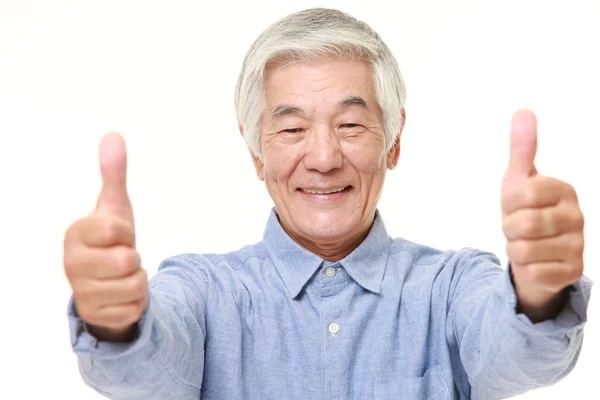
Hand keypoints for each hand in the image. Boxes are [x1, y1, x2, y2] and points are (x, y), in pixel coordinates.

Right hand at [64, 133, 146, 340]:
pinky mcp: (97, 316)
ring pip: (135, 283)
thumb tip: (113, 135)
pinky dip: (138, 301)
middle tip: (121, 257)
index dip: (126, 232)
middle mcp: (72, 264)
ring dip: (137, 279)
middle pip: (127, 259)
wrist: (107, 284)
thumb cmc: (109, 241)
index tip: (117, 235)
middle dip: (133, 257)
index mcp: (75, 235)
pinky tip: (122, 296)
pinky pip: (136, 306)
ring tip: (121, 276)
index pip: (117, 229)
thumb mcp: (115, 207)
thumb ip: (114, 174)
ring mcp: (82, 293)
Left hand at [501, 110, 584, 321]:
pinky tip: (536, 262)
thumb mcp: (518, 181)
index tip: (516, 206)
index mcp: (563, 189)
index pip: (523, 194)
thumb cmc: (525, 212)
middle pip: (522, 225)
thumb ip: (522, 149)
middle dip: (509, 229)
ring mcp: (579, 245)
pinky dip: (525, 269)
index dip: (509, 204)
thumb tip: (523, 112)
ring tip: (526, 244)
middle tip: (517, 229)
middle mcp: (577, 216)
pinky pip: (533, 272)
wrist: (533, 253)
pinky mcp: (574, 272)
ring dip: (515, 250)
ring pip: (524, 251)